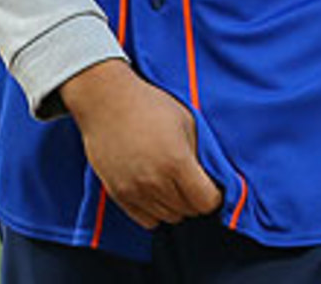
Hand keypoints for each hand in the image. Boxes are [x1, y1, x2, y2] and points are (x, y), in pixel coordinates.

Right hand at [60, 60, 223, 229]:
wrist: (106, 101)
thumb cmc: (149, 104)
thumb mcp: (185, 120)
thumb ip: (199, 154)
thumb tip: (208, 177)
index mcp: (177, 162)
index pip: (206, 202)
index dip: (214, 196)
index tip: (212, 187)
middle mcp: (156, 181)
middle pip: (188, 211)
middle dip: (195, 199)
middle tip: (192, 182)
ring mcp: (135, 190)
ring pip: (169, 217)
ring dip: (175, 205)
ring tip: (172, 183)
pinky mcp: (118, 194)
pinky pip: (146, 220)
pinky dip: (155, 210)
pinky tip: (156, 191)